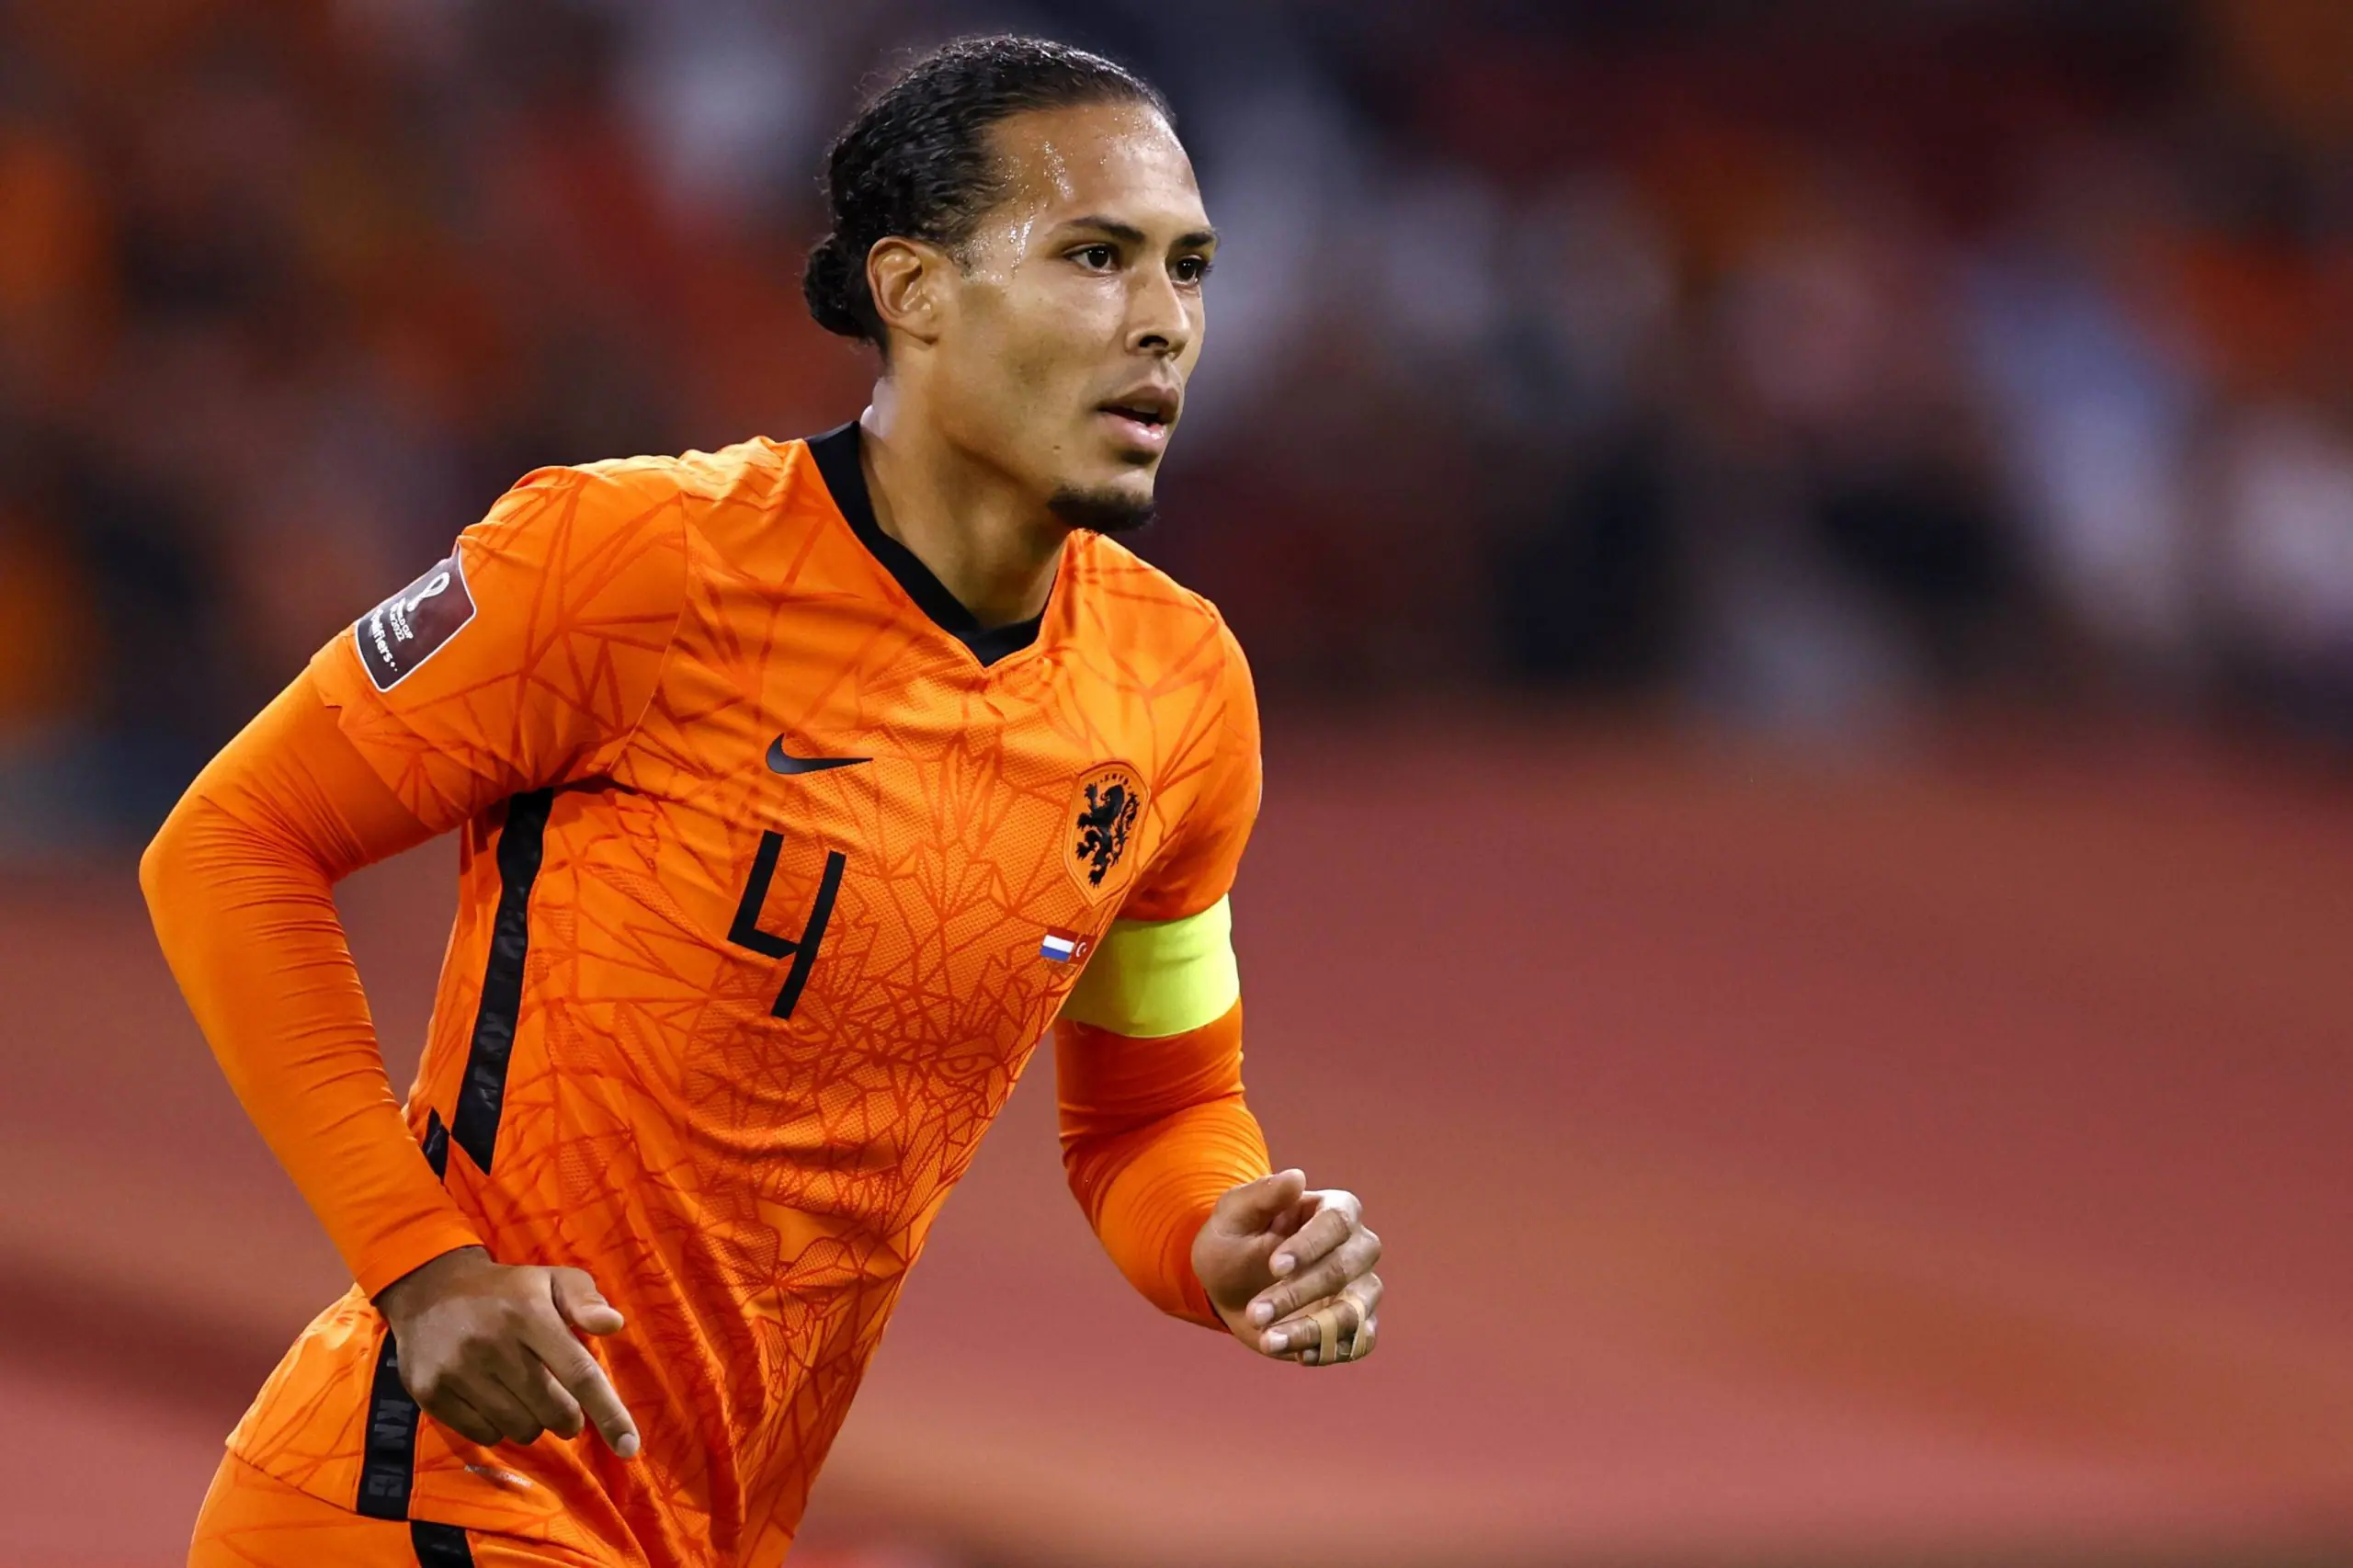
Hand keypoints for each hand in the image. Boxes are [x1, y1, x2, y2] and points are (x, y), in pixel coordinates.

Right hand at [374, 1246, 639, 1456]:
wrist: (428, 1291)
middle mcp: (493, 1343)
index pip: (579, 1374)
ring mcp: (458, 1370)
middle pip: (553, 1410)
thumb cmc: (506, 1291)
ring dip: (535, 1424)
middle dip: (570, 1419)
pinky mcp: (431, 1392)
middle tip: (567, 1410)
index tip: (629, 1448)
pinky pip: (485, 1435)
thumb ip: (585, 1299)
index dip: (609, 1414)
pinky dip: (500, 1428)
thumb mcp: (550, 1280)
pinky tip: (496, 1402)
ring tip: (527, 1399)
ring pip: (520, 1428)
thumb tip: (614, 1324)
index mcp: (529, 1313)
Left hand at [1192, 1169, 1382, 1366]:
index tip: (1273, 1266)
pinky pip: (1359, 1341)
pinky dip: (1332, 1350)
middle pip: (1346, 1268)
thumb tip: (1297, 1176)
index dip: (1309, 1246)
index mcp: (1333, 1209)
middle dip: (1299, 1293)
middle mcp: (1357, 1247)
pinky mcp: (1355, 1324)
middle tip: (1254, 1313)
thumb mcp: (1233, 1216)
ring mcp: (1360, 1287)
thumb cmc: (1233, 1241)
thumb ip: (1261, 1195)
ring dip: (1309, 1329)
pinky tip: (1299, 1355)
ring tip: (1267, 1339)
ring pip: (1353, 1310)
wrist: (1228, 1287)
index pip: (1338, 1221)